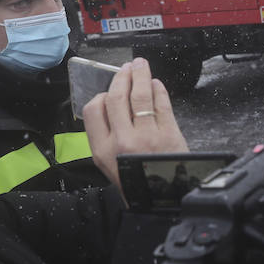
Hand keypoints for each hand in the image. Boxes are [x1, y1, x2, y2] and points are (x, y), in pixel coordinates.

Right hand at [83, 58, 189, 194]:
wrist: (163, 197)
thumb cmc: (136, 178)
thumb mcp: (109, 163)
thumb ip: (105, 135)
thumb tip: (110, 103)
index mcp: (103, 149)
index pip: (93, 110)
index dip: (100, 95)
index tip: (109, 90)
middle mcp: (123, 141)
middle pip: (117, 98)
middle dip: (121, 77)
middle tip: (127, 68)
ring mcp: (147, 136)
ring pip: (140, 96)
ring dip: (140, 76)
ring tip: (140, 65)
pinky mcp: (169, 134)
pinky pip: (162, 104)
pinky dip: (158, 90)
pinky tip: (156, 84)